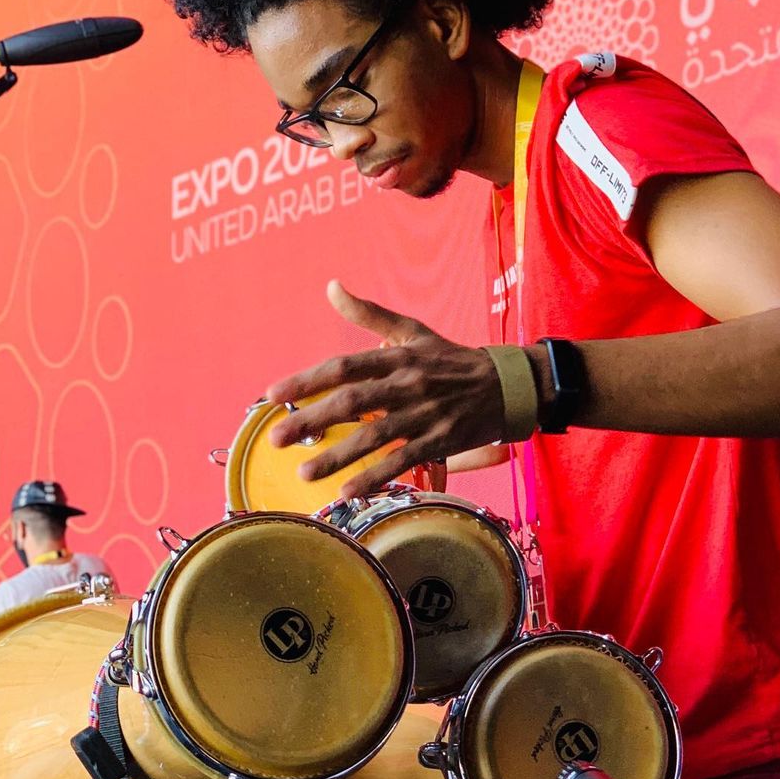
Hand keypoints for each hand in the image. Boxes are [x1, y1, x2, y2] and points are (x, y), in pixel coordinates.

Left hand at [264, 280, 505, 497]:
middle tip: (276, 438)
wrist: (507, 385)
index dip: (307, 379)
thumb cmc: (451, 358)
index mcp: (397, 356)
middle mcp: (408, 383)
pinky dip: (375, 477)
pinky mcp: (440, 440)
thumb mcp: (412, 331)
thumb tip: (331, 287)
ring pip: (374, 437)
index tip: (273, 394)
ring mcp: (424, 414)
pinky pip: (403, 461)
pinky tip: (347, 491)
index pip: (344, 366)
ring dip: (337, 456)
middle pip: (352, 402)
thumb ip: (368, 313)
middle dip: (311, 420)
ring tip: (303, 473)